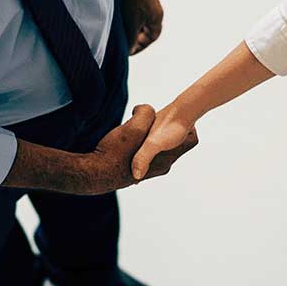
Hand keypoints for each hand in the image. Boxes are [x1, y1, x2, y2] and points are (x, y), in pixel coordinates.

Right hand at [72, 104, 197, 194]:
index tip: (179, 116)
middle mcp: (162, 166)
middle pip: (177, 143)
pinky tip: (127, 143)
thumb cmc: (114, 152)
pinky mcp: (137, 173)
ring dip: (152, 138)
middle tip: (158, 119)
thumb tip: (146, 110)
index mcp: (167, 156)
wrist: (94, 175)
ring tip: (138, 131)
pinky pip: (147, 155)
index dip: (189, 126)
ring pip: (160, 149)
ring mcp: (150, 171)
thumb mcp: (133, 127)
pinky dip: (141, 146)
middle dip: (168, 130)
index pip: (192, 139)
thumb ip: (145, 114)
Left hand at [115, 0, 163, 54]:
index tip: (127, 51)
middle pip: (144, 29)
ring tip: (116, 29)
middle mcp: (154, 9)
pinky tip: (114, 15)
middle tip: (121, 42)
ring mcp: (146, 0)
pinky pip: (131, 9)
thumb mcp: (131, 24)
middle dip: (133, 36)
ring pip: (137, 19)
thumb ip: (131, 39)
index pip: (151, 38)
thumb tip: (128, 51)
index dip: (139, 46)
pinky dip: (124, 15)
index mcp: (157, 18)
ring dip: (127, 25)